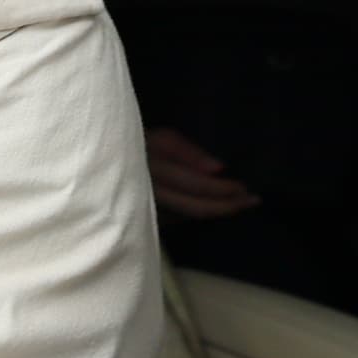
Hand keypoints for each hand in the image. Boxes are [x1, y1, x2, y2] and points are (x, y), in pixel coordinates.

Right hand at [145, 126, 259, 220]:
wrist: (105, 160)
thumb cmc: (138, 143)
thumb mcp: (163, 138)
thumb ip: (189, 153)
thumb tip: (219, 169)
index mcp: (153, 168)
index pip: (196, 185)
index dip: (223, 189)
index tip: (245, 188)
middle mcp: (148, 192)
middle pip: (194, 207)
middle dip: (226, 206)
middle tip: (251, 201)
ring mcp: (144, 209)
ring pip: (187, 217)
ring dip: (215, 212)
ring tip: (238, 204)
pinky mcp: (144, 219)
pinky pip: (177, 219)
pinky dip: (197, 214)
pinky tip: (211, 207)